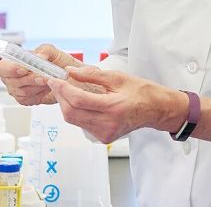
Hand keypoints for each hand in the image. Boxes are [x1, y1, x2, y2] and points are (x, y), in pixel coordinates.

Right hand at [0, 44, 82, 105]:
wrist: (68, 75)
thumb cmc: (57, 62)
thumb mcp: (52, 51)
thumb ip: (44, 50)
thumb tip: (38, 56)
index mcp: (13, 62)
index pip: (3, 67)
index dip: (11, 69)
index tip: (25, 70)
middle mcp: (11, 77)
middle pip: (13, 81)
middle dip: (30, 79)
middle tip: (44, 77)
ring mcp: (17, 89)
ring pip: (22, 92)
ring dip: (38, 87)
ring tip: (49, 81)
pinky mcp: (25, 99)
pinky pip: (28, 100)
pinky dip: (40, 94)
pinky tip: (47, 88)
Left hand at [46, 66, 186, 143]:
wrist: (156, 109)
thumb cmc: (141, 91)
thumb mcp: (118, 77)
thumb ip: (92, 75)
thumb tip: (71, 72)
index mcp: (113, 107)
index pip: (78, 100)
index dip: (62, 89)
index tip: (54, 79)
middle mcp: (107, 124)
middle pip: (71, 113)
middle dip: (60, 97)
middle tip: (57, 83)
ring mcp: (105, 134)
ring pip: (74, 120)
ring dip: (66, 105)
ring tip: (68, 91)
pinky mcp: (103, 138)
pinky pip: (82, 124)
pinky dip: (77, 112)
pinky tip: (81, 102)